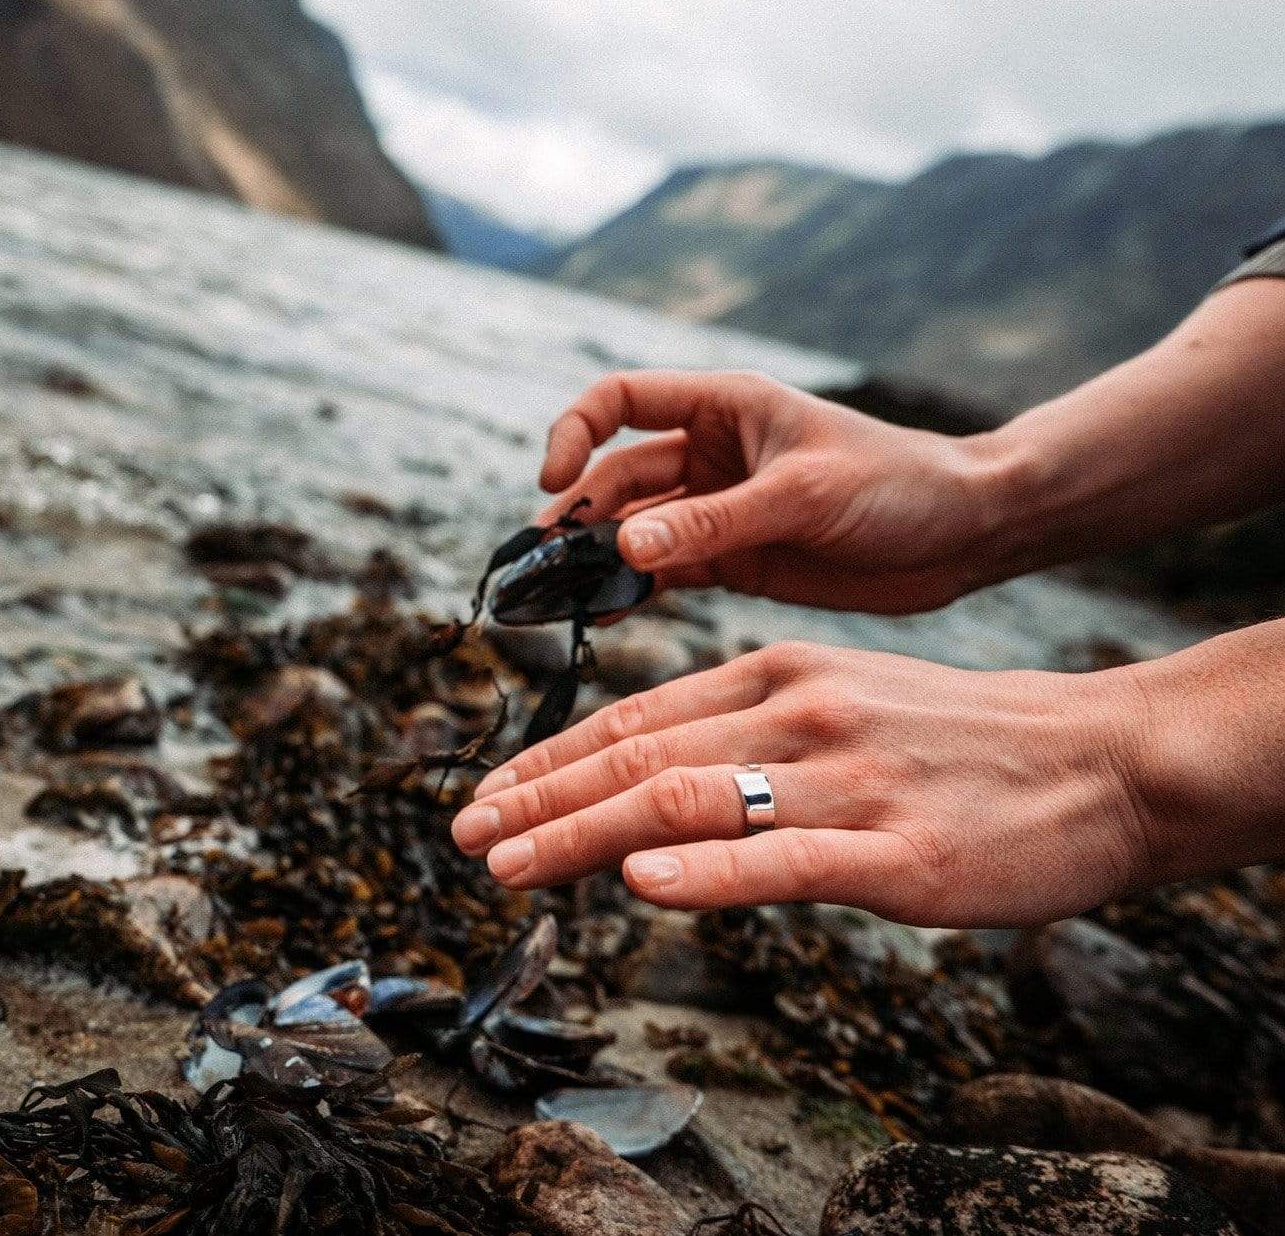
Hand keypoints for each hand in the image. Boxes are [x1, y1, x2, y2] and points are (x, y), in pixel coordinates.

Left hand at [451, 641, 1153, 927]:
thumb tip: (657, 798)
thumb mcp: (841, 704)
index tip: (490, 794)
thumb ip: (751, 737)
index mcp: (780, 676)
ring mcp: (847, 780)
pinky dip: (706, 870)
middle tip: (465, 833)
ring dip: (583, 831)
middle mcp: (798, 714)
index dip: (554, 760)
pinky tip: (640, 883)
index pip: (639, 719)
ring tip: (509, 862)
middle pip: (642, 756)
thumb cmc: (957, 740)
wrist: (1093, 755)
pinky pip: (785, 858)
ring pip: (688, 801)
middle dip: (540, 797)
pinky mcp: (898, 850)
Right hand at [536, 370, 1008, 613]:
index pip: (620, 401)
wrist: (963, 534)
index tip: (551, 484)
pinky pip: (666, 571)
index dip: (574, 434)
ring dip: (593, 558)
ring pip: (633, 530)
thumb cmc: (896, 484)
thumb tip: (624, 546)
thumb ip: (714, 521)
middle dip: (572, 517)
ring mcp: (719, 510)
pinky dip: (633, 589)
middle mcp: (710, 454)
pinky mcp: (735, 559)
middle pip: (615, 477)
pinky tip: (604, 613)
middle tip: (535, 568)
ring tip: (552, 600)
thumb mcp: (802, 494)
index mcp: (724, 408)